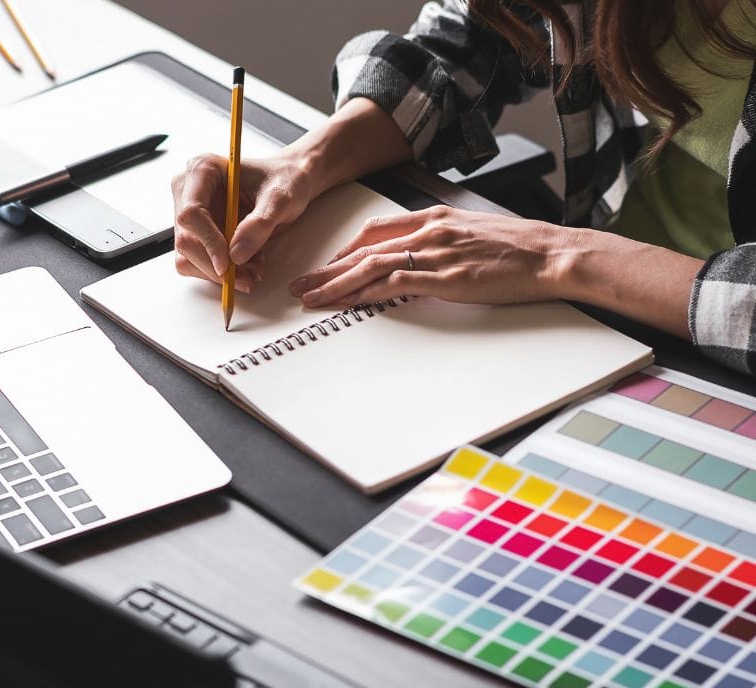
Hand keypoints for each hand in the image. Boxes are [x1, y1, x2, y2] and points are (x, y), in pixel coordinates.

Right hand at [171, 152, 315, 291]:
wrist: (290, 184)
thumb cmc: (285, 179)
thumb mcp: (280, 198)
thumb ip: (260, 223)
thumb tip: (236, 254)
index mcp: (202, 169)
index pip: (191, 213)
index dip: (207, 242)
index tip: (228, 264)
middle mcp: (189, 191)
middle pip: (186, 239)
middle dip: (215, 265)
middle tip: (246, 277)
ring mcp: (191, 214)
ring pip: (187, 256)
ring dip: (217, 273)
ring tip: (251, 271)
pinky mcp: (198, 233)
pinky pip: (197, 262)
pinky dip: (219, 272)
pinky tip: (244, 267)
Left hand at [289, 206, 564, 307]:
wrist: (550, 254)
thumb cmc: (519, 250)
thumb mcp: (474, 235)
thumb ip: (444, 243)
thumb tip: (424, 260)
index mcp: (435, 218)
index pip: (378, 230)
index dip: (348, 249)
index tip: (329, 265)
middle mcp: (429, 231)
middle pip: (364, 248)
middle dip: (328, 268)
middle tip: (302, 283)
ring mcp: (434, 253)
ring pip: (370, 265)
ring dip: (335, 283)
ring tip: (311, 298)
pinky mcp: (443, 277)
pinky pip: (392, 284)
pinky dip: (364, 294)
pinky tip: (346, 304)